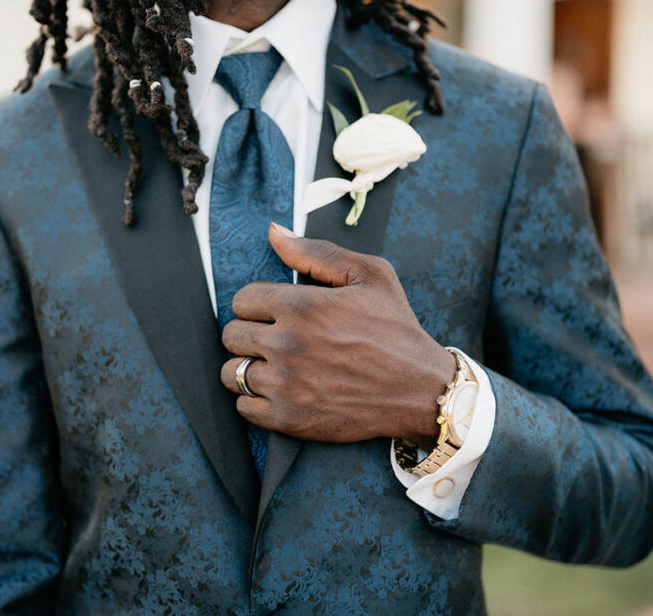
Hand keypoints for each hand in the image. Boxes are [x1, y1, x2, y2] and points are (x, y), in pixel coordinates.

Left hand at [219, 223, 455, 448]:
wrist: (421, 390)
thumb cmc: (396, 329)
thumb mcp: (370, 275)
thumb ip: (316, 252)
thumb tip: (274, 232)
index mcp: (302, 306)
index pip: (241, 300)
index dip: (258, 303)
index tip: (277, 312)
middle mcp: (288, 345)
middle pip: (232, 335)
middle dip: (251, 333)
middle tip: (277, 338)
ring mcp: (287, 385)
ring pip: (232, 373)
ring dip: (248, 368)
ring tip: (275, 366)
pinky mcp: (290, 419)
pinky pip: (243, 407)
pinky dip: (255, 400)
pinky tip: (280, 390)